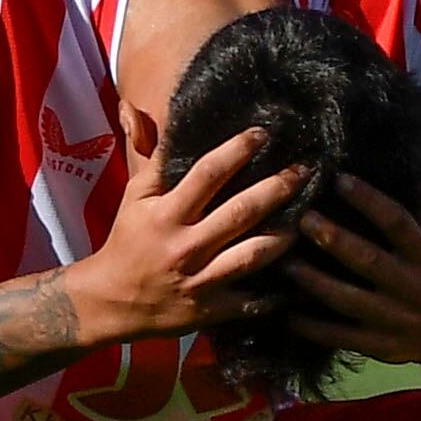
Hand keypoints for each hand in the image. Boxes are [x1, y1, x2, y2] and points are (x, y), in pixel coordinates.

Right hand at [64, 109, 303, 345]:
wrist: (110, 301)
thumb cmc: (128, 242)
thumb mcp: (134, 197)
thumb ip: (148, 155)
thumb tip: (136, 110)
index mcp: (167, 214)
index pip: (207, 174)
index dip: (237, 150)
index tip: (264, 133)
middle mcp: (186, 245)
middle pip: (241, 212)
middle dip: (277, 188)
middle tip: (305, 170)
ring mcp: (201, 280)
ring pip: (253, 255)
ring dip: (285, 236)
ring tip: (310, 218)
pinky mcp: (210, 310)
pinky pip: (252, 301)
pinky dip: (276, 293)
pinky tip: (298, 278)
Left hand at [286, 176, 420, 366]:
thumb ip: (418, 207)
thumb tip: (396, 162)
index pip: (398, 222)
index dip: (369, 200)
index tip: (339, 179)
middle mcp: (414, 287)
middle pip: (370, 261)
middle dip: (334, 239)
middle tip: (303, 219)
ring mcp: (396, 320)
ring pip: (349, 301)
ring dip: (314, 282)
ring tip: (284, 263)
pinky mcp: (380, 347)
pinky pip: (340, 337)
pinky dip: (311, 326)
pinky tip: (286, 310)